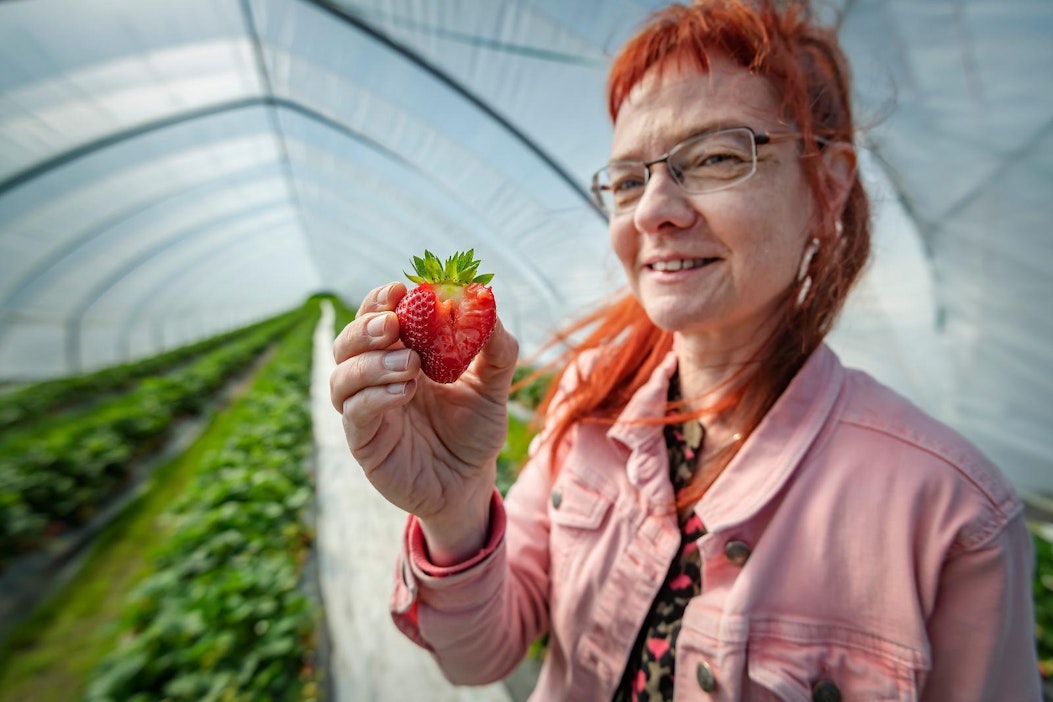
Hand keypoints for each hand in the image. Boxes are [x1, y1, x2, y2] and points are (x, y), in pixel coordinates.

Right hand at [330, 282, 518, 562]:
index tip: (400, 289)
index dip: (380, 300)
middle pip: (348, 342)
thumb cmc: (475, 431)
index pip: (377, 317)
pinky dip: (375, 396)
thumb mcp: (494, 387)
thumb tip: (488, 302)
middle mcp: (375, 378)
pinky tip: (404, 391)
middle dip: (366, 326)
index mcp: (400, 354)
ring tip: (410, 363)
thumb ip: (496, 348)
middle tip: (394, 323)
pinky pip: (354, 412)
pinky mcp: (365, 441)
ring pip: (342, 376)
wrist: (470, 484)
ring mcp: (365, 410)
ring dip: (371, 363)